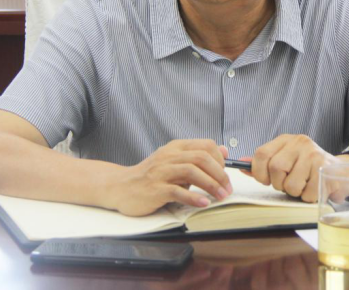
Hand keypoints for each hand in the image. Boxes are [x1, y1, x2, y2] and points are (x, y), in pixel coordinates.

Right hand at [110, 139, 231, 215]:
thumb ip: (197, 157)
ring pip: (192, 172)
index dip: (220, 159)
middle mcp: (169, 156)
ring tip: (220, 196)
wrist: (121, 187)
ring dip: (211, 185)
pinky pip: (177, 191)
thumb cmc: (150, 176)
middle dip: (220, 174)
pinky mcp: (155, 189)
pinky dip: (193, 198)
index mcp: (175, 147)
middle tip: (227, 189)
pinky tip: (203, 203)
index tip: (226, 174)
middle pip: (201, 158)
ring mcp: (161, 172)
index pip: (205, 145)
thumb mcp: (174, 161)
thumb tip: (224, 150)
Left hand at [248, 134, 348, 201]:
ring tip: (303, 185)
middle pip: (275, 168)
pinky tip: (314, 188)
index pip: (261, 153)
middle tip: (288, 184)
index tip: (266, 180)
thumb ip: (263, 163)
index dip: (259, 172)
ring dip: (295, 192)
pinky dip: (308, 197)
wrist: (339, 171)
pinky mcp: (325, 169)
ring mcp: (314, 154)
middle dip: (279, 184)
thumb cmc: (307, 168)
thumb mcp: (285, 159)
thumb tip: (241, 164)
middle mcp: (300, 142)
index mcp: (286, 140)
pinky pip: (306, 194)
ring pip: (290, 184)